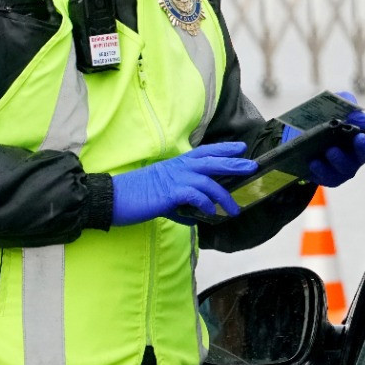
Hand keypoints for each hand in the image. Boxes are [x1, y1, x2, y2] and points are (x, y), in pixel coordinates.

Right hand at [111, 142, 255, 225]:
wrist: (113, 197)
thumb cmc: (136, 196)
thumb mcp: (162, 196)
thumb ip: (180, 204)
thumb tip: (194, 217)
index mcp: (177, 164)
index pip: (204, 152)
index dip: (223, 149)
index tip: (240, 148)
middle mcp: (178, 167)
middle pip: (212, 161)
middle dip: (233, 163)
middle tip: (252, 166)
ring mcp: (175, 178)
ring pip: (208, 181)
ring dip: (224, 196)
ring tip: (235, 209)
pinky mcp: (170, 192)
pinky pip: (195, 196)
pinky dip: (206, 205)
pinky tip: (211, 214)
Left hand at [281, 92, 364, 187]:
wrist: (301, 137)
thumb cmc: (324, 119)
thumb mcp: (333, 105)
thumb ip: (343, 102)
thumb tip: (351, 111)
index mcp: (363, 131)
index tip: (357, 118)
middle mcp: (358, 151)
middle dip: (364, 147)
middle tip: (358, 138)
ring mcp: (347, 166)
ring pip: (348, 167)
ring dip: (340, 159)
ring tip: (330, 150)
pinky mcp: (332, 177)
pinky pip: (330, 177)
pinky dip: (322, 169)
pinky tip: (313, 162)